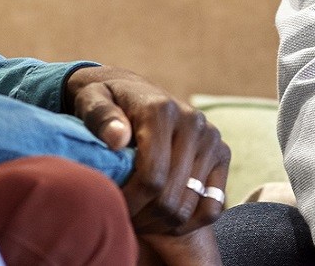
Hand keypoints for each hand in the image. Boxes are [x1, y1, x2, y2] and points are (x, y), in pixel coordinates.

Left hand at [65, 66, 229, 235]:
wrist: (134, 90)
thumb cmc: (107, 100)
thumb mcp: (92, 99)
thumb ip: (99, 116)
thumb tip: (117, 139)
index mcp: (162, 111)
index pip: (152, 176)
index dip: (129, 201)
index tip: (110, 206)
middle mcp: (194, 123)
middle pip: (171, 197)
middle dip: (142, 217)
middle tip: (121, 216)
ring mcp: (211, 139)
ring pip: (189, 207)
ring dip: (160, 224)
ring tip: (138, 218)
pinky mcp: (222, 153)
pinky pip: (213, 206)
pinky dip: (189, 223)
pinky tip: (163, 220)